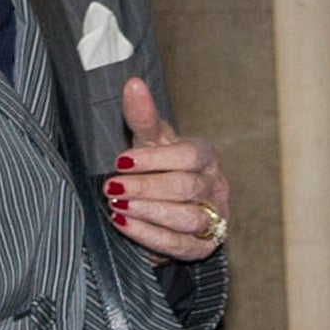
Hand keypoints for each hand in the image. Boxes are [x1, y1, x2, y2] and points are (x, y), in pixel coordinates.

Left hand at [104, 77, 228, 260]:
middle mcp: (216, 186)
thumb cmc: (161, 167)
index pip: (189, 156)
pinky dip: (151, 236)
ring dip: (150, 212)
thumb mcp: (151, 142)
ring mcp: (214, 218)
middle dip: (146, 188)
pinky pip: (180, 244)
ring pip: (188, 218)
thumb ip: (143, 116)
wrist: (169, 207)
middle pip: (186, 188)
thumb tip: (133, 83)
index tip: (121, 161)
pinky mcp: (204, 246)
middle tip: (113, 188)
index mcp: (206, 156)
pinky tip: (125, 225)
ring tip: (118, 207)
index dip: (155, 160)